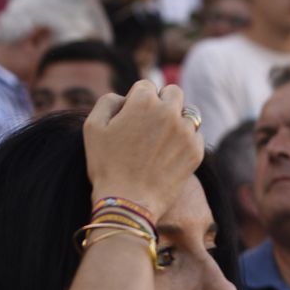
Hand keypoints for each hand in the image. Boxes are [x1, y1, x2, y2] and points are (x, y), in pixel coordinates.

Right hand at [83, 81, 202, 216]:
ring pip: (188, 114)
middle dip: (162, 102)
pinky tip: (170, 154)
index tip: (130, 118)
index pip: (146, 86)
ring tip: (161, 140)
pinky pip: (196, 135)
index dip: (136, 101)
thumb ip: (109, 101)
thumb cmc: (106, 165)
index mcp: (143, 101)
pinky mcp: (196, 151)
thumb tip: (126, 98)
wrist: (128, 202)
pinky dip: (186, 140)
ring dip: (177, 121)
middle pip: (173, 93)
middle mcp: (169, 112)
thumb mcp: (93, 126)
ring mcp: (186, 132)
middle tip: (151, 123)